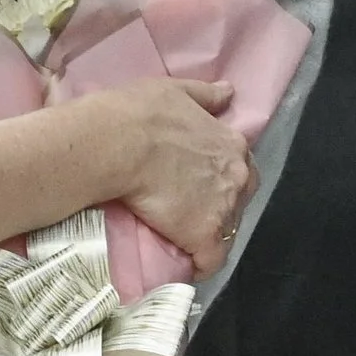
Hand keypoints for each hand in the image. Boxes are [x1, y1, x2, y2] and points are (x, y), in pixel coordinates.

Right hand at [87, 78, 252, 277]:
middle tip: (188, 211)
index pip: (239, 169)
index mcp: (232, 144)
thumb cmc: (140, 113)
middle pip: (238, 201)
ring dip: (208, 235)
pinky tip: (185, 265)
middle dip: (219, 208)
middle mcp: (237, 177)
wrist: (117, 144)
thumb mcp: (177, 90)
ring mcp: (223, 209)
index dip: (220, 180)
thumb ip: (207, 95)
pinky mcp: (204, 237)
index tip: (199, 186)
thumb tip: (229, 92)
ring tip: (182, 238)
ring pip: (226, 231)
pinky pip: (210, 261)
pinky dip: (200, 265)